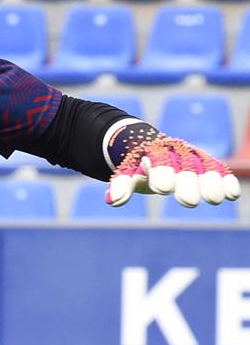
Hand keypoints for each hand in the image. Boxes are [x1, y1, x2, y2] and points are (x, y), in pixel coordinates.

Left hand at [107, 136, 239, 207]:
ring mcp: (191, 154)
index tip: (162, 188)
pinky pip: (217, 167)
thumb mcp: (128, 171)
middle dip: (186, 181)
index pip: (157, 160)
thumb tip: (112, 201)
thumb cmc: (138, 164)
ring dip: (210, 181)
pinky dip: (225, 179)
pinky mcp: (205, 160)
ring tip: (215, 199)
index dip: (160, 172)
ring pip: (204, 165)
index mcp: (152, 151)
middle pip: (184, 164)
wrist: (148, 143)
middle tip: (187, 201)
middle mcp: (174, 150)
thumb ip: (122, 184)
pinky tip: (232, 195)